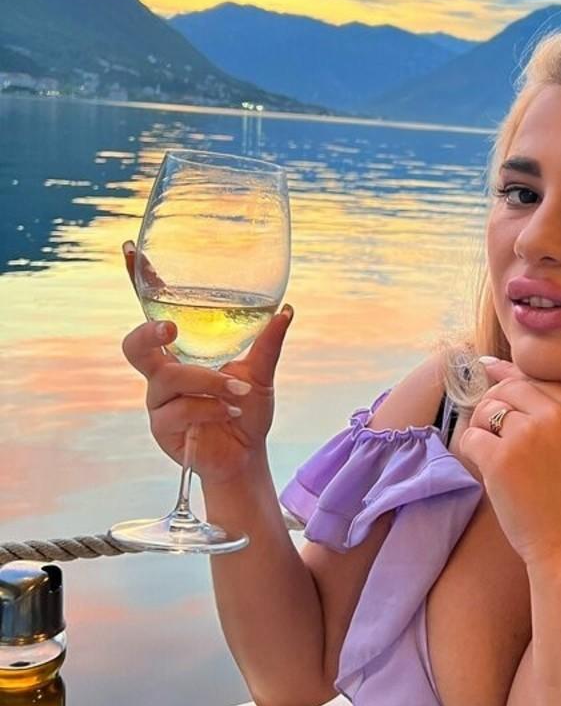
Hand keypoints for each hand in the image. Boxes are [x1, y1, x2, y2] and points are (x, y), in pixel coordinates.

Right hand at [121, 241, 292, 485]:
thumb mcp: (261, 372)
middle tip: (171, 327)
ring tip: (239, 390)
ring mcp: (158, 401)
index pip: (153, 312)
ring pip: (169, 379)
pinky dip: (211, 408)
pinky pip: (179, 411)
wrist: (246, 456)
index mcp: (180, 352)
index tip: (129, 249)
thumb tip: (286, 308)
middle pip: (134, 345)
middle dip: (148, 332)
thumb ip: (268, 342)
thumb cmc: (247, 410)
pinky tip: (231, 411)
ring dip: (208, 382)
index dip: (138, 282)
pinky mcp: (162, 428)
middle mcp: (163, 373)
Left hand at [459, 359, 560, 570]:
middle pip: (507, 389)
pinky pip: (471, 437)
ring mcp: (528, 434)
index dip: (507, 374)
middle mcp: (555, 415)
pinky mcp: (502, 457)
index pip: (534, 376)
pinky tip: (488, 471)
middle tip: (494, 435)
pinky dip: (472, 452)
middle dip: (492, 407)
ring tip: (499, 460)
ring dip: (483, 431)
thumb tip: (502, 372)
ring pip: (486, 410)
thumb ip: (550, 412)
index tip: (487, 369)